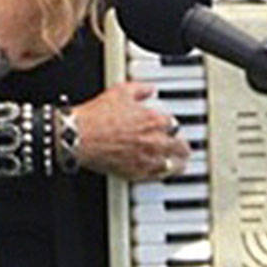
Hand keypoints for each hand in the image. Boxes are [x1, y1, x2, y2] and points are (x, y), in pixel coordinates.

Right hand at [73, 82, 190, 180]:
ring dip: (178, 164)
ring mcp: (146, 158)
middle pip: (180, 147)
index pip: (174, 124)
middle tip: (184, 148)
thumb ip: (140, 89)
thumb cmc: (98, 116)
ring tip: (180, 165)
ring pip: (172, 165)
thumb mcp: (121, 92)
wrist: (82, 136)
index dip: (172, 125)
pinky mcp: (136, 173)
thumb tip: (148, 89)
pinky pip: (157, 177)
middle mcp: (155, 141)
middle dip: (183, 147)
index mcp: (154, 120)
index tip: (170, 126)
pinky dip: (162, 175)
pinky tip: (162, 174)